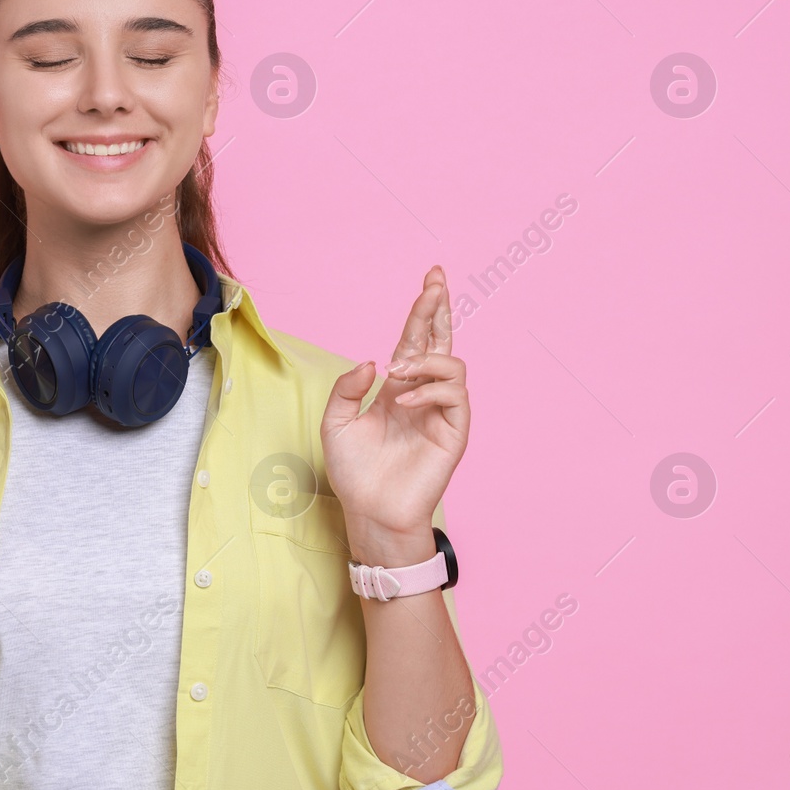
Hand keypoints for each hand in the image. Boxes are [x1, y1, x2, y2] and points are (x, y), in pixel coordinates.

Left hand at [321, 265, 469, 560]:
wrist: (369, 511)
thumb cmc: (354, 471)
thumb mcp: (335, 422)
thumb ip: (348, 387)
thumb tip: (374, 360)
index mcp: (398, 387)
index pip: (415, 340)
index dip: (424, 310)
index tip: (430, 278)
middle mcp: (424, 394)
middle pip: (441, 340)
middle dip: (439, 308)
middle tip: (435, 281)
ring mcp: (442, 412)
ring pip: (452, 364)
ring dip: (424, 360)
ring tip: (397, 374)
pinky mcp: (454, 432)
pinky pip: (454, 396)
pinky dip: (429, 390)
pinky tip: (405, 400)